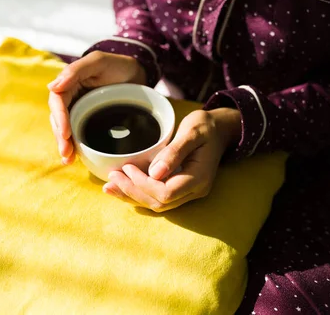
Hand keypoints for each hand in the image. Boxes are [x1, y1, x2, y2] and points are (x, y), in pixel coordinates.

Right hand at [48, 51, 145, 163]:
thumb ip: (75, 71)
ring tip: (68, 160)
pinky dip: (75, 146)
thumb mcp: (98, 62)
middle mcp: (71, 97)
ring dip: (65, 145)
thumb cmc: (118, 64)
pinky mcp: (89, 120)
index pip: (58, 102)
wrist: (137, 74)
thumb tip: (51, 87)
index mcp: (69, 83)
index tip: (65, 134)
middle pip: (59, 119)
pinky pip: (79, 133)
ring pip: (66, 128)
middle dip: (61, 137)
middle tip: (66, 153)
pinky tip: (75, 159)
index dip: (59, 119)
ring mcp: (80, 109)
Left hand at [105, 108, 241, 211]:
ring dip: (132, 196)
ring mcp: (189, 192)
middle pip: (159, 203)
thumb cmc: (206, 126)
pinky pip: (158, 197)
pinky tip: (123, 188)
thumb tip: (154, 173)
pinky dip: (139, 193)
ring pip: (157, 204)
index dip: (143, 184)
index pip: (166, 192)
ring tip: (109, 187)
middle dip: (132, 192)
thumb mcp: (192, 131)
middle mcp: (195, 190)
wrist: (220, 130)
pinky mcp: (181, 188)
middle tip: (111, 178)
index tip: (127, 168)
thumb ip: (174, 152)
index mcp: (199, 178)